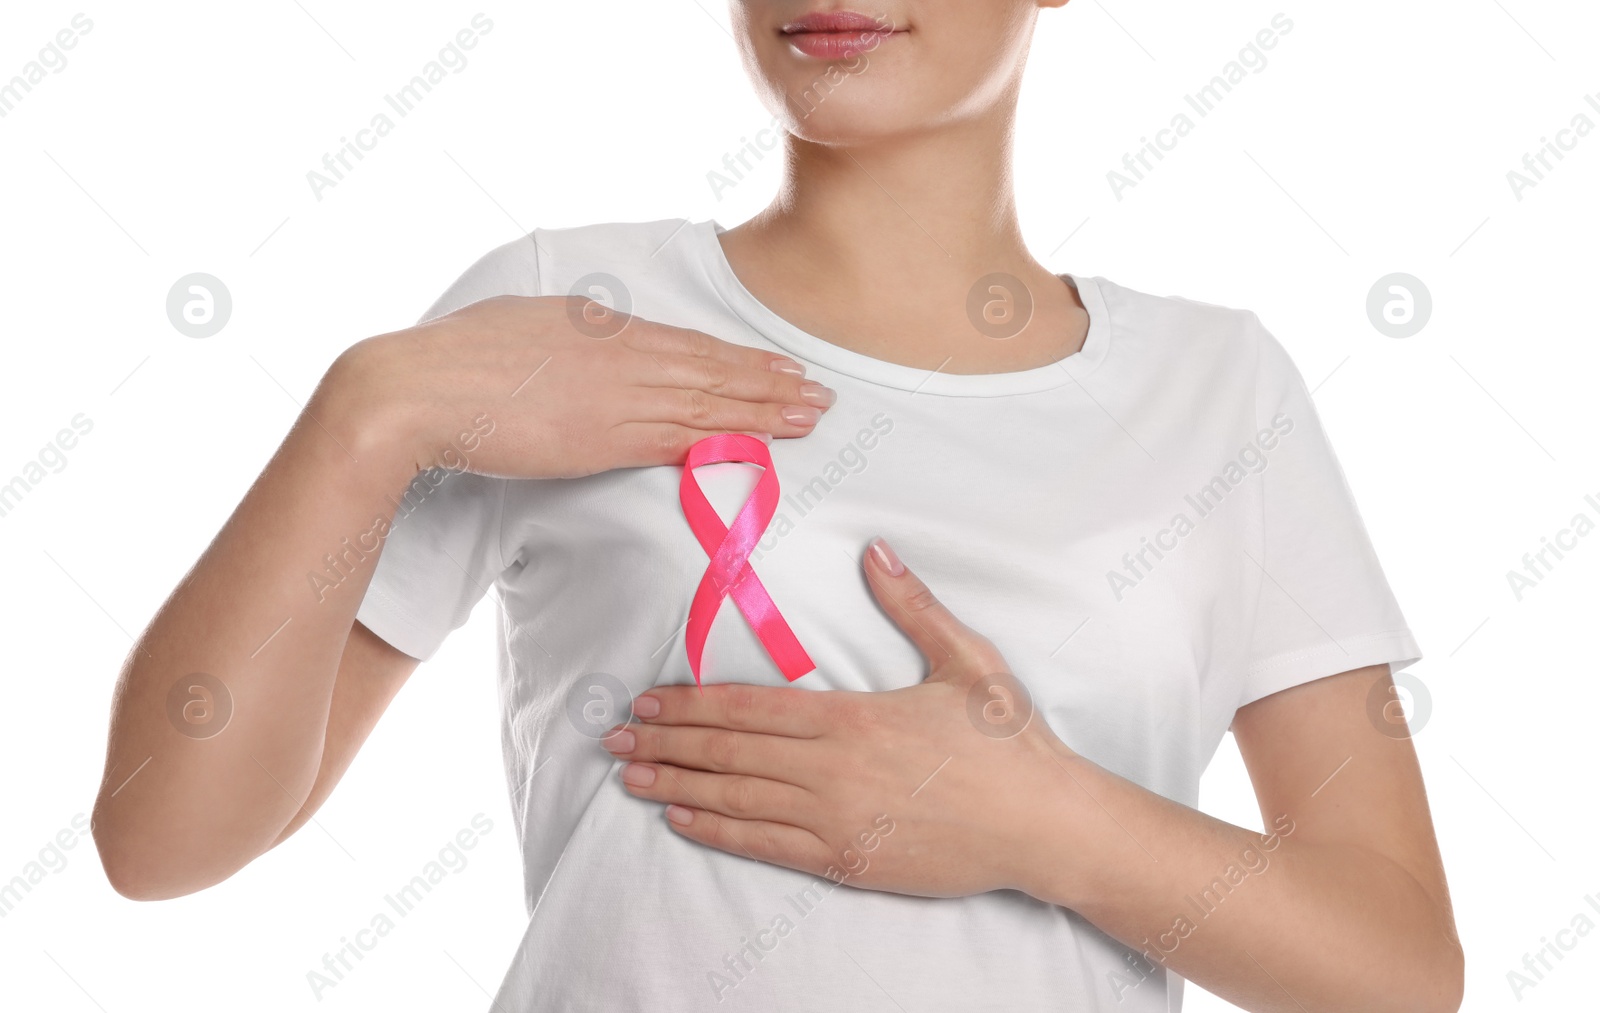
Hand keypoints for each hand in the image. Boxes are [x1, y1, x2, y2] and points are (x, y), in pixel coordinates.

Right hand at [322, 294, 835, 479]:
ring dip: (765, 413)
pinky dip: (726, 442)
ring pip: (710, 405)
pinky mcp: (607, 439)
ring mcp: (620, 397)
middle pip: (714, 372)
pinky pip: (681, 439)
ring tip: (809, 418)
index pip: (690, 346)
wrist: (422, 389)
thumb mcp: (526, 324)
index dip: (739, 359)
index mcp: (604, 326)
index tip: (776, 366)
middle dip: (771, 385)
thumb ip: (570, 337)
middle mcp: (624, 357)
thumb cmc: (457, 357)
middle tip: (819, 395)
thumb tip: (592, 340)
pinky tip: (759, 447)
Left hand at [603, 537, 1078, 898]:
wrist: (1045, 824)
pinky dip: (719, 831)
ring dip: (677, 785)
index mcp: (853, 717)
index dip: (692, 705)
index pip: (751, 708)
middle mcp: (832, 769)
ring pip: (737, 799)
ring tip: (630, 777)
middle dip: (666, 743)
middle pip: (730, 752)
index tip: (648, 701)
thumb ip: (913, 605)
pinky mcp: (847, 861)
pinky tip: (682, 818)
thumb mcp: (965, 659)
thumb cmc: (1008, 741)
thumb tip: (874, 550)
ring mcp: (836, 820)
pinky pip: (767, 845)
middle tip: (614, 739)